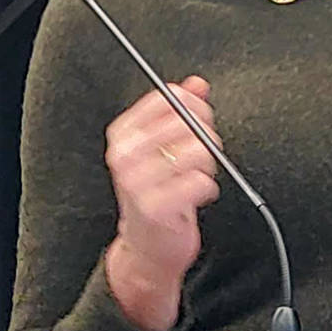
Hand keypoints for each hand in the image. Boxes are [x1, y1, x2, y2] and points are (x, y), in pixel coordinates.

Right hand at [102, 76, 220, 330]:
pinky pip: (201, 183)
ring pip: (198, 151)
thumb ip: (179, 112)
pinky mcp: (156, 207)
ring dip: (208, 165)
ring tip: (197, 176)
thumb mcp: (161, 148)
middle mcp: (125, 155)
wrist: (146, 247)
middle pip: (187, 121)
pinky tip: (195, 196)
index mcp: (123, 134)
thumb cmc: (155, 193)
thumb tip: (197, 83)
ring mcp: (137, 182)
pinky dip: (207, 189)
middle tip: (204, 154)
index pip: (168, 97)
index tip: (200, 121)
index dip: (195, 106)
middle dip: (207, 136)